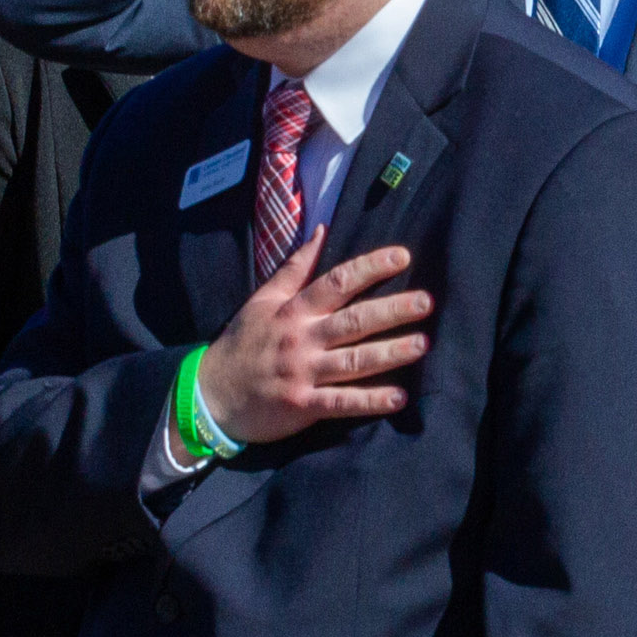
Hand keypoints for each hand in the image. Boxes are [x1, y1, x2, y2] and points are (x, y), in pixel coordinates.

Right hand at [194, 231, 427, 443]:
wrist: (210, 395)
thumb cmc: (243, 343)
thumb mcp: (262, 300)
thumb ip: (295, 267)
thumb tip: (322, 230)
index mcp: (294, 311)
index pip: (337, 283)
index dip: (370, 268)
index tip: (403, 256)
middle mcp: (302, 339)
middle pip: (353, 321)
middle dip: (391, 310)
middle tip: (427, 302)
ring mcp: (303, 373)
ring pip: (353, 361)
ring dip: (389, 353)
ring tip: (422, 345)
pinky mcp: (302, 406)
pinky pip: (341, 403)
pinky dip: (369, 401)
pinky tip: (398, 397)